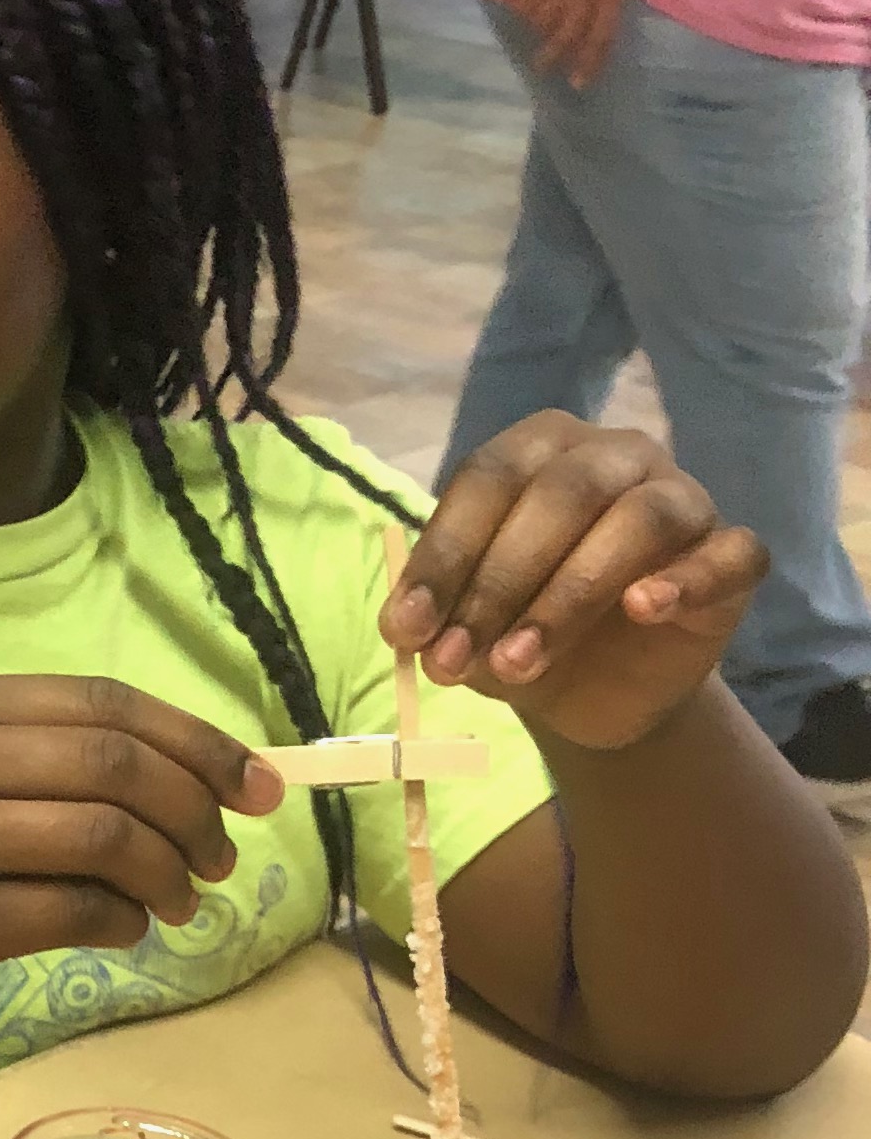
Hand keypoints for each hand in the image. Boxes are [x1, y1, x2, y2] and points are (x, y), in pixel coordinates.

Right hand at [0, 674, 283, 1051]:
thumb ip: (33, 762)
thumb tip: (189, 779)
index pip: (103, 704)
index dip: (196, 741)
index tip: (254, 784)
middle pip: (116, 764)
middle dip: (195, 812)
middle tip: (222, 859)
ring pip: (105, 837)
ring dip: (167, 875)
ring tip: (179, 902)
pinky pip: (71, 911)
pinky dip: (120, 923)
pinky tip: (124, 932)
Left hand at [384, 417, 764, 751]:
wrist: (601, 688)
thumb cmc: (527, 630)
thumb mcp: (470, 626)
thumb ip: (440, 616)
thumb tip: (407, 629)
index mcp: (542, 450)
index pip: (490, 477)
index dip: (445, 554)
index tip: (406, 630)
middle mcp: (615, 457)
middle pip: (562, 493)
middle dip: (498, 582)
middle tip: (455, 660)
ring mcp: (682, 498)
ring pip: (638, 520)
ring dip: (569, 595)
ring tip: (517, 664)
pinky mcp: (732, 556)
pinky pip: (729, 553)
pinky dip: (686, 579)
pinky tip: (643, 609)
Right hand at [509, 0, 630, 86]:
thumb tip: (593, 14)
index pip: (600, 36)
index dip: (589, 62)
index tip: (578, 83)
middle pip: (568, 35)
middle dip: (556, 57)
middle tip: (543, 70)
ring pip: (545, 21)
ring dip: (540, 33)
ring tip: (536, 38)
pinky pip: (529, 1)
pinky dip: (527, 11)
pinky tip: (525, 14)